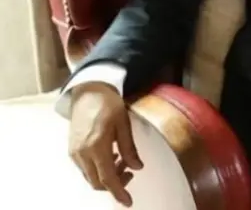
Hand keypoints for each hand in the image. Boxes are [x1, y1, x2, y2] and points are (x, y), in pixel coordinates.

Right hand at [68, 82, 142, 206]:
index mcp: (97, 146)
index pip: (108, 178)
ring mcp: (74, 152)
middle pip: (97, 182)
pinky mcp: (71, 149)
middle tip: (130, 172)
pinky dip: (98, 169)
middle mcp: (82, 153)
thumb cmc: (109, 104)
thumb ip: (130, 148)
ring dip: (106, 176)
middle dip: (115, 183)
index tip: (128, 202)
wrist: (89, 91)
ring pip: (90, 177)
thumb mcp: (124, 124)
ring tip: (122, 160)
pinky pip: (85, 168)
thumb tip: (137, 167)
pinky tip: (110, 156)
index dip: (118, 192)